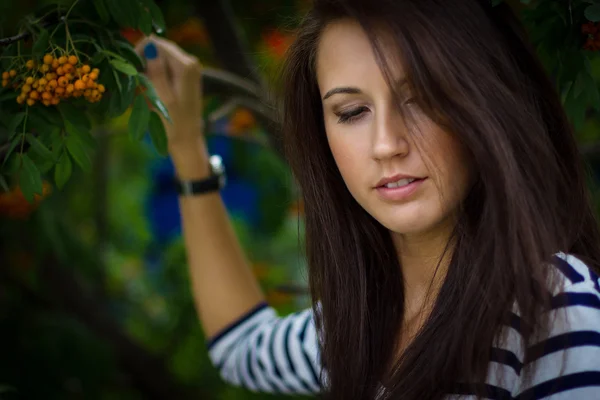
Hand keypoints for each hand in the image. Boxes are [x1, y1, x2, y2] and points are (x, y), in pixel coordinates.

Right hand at [135, 35, 204, 150]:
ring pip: (159, 59)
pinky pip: (163, 69)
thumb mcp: (162, 98)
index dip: (139, 53)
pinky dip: (153, 78)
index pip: (155, 43)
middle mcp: (190, 62)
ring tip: (141, 92)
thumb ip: (156, 70)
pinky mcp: (184, 77)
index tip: (132, 73)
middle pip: (157, 49)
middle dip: (143, 63)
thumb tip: (150, 45)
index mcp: (186, 65)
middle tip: (136, 84)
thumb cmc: (174, 124)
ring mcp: (188, 69)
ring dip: (146, 72)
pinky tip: (148, 93)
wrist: (187, 141)